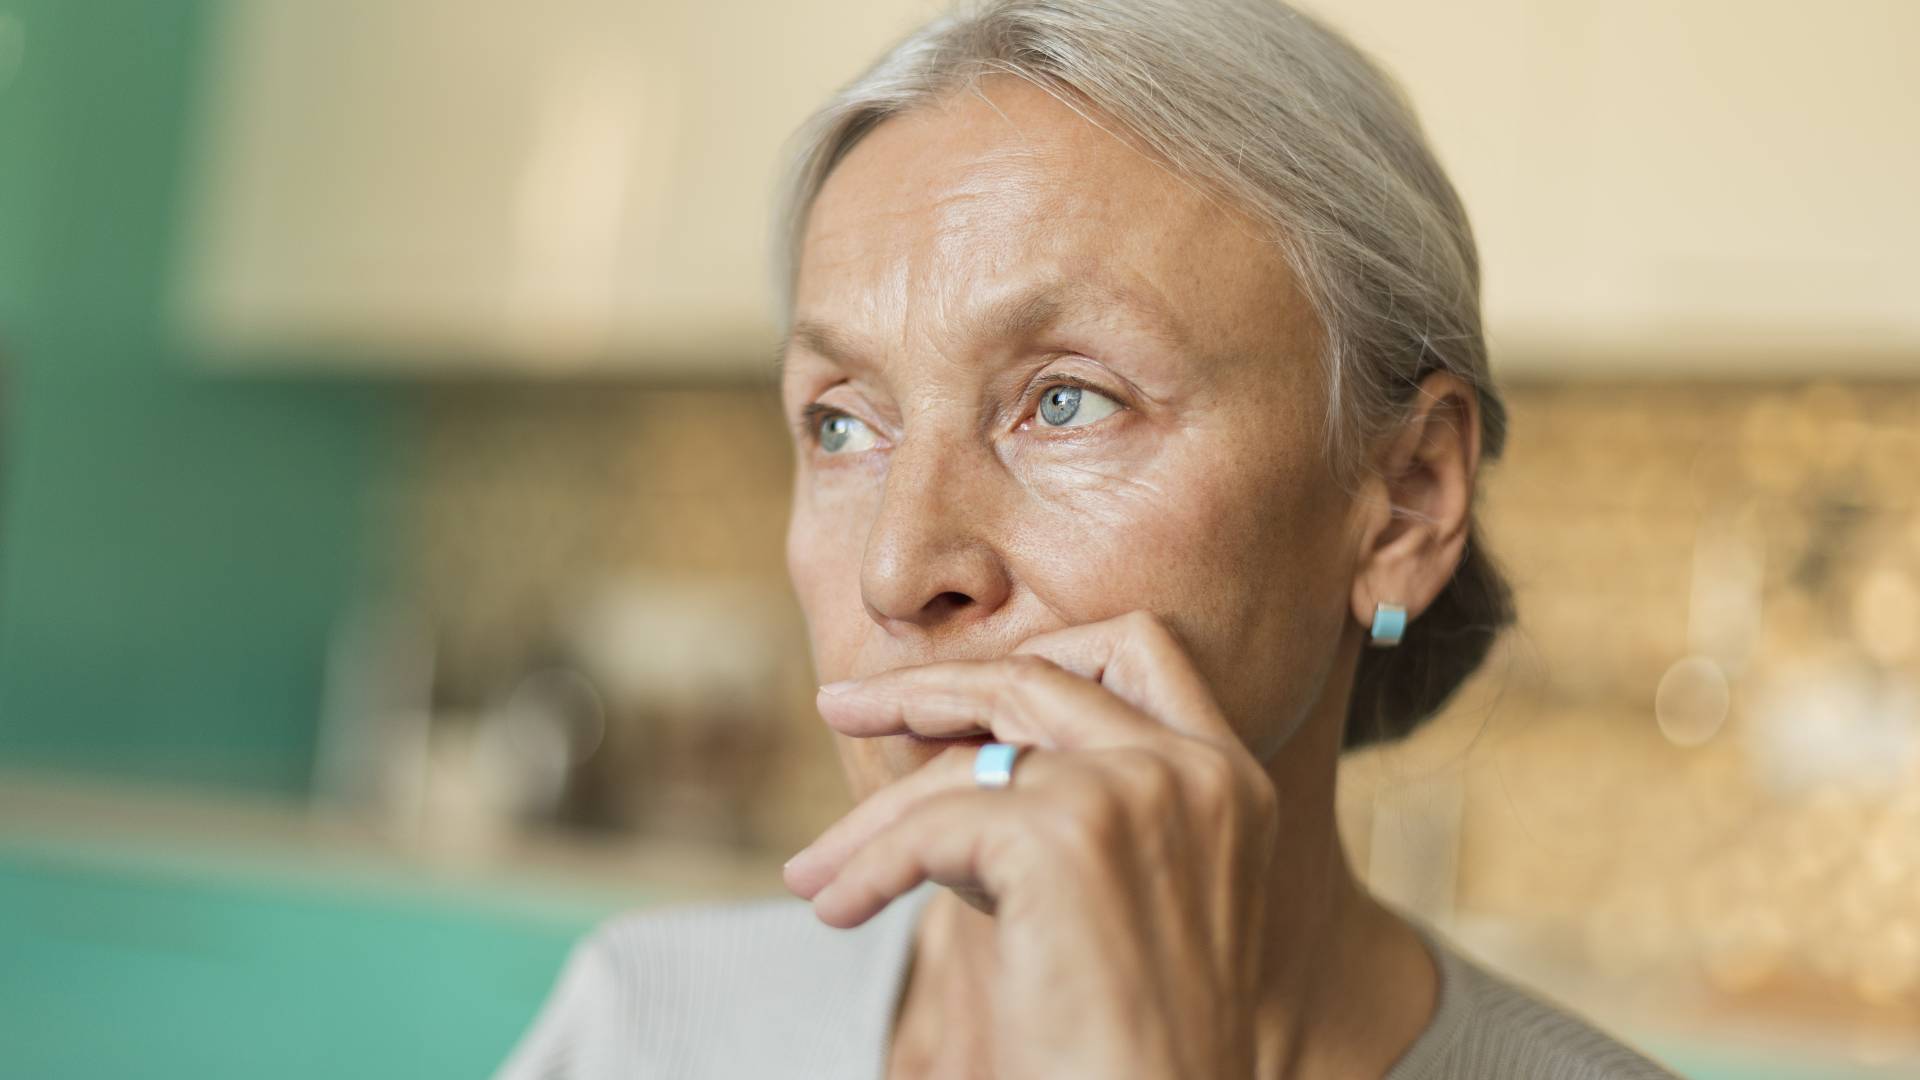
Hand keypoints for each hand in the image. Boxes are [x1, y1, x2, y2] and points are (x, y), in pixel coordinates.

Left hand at [782, 611, 1281, 1078]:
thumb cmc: (1122, 1042)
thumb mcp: (1110, 893)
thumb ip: (1064, 803)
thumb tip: (946, 748)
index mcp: (1227, 777)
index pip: (1134, 648)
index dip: (1033, 651)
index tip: (948, 689)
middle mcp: (1194, 770)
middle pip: (1036, 675)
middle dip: (924, 687)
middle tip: (841, 706)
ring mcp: (1136, 792)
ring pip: (968, 759)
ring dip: (874, 816)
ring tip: (814, 870)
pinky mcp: (1066, 839)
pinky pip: (929, 830)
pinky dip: (868, 868)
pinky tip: (838, 908)